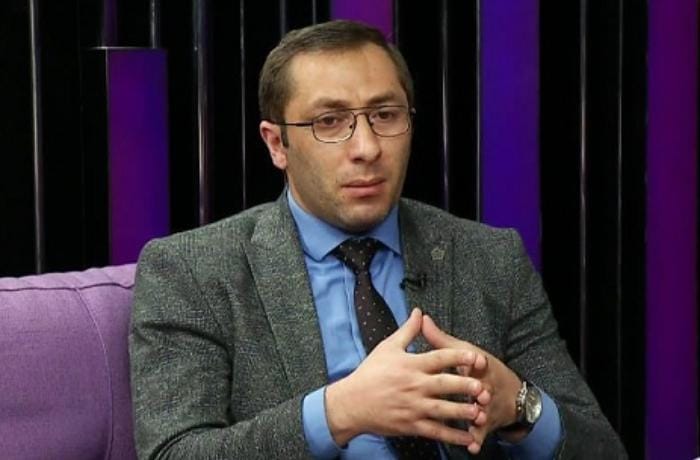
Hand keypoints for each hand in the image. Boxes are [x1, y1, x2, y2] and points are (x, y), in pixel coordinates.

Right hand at [325, 308, 489, 447]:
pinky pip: (435, 431)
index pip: (439, 358)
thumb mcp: (388, 347)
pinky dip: (453, 437)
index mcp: (411, 365)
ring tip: (481, 413)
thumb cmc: (370, 373)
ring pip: (443, 410)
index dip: (459, 357)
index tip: (476, 357)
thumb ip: (408, 330)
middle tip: (484, 387)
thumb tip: (419, 311)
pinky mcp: (411, 425)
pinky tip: (468, 439)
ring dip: (463, 412)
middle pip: (445, 385)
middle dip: (466, 386)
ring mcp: (413, 407)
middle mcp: (414, 385)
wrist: (352, 402)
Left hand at [421, 314, 524, 453]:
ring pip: (482, 411)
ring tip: (475, 420)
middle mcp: (484, 386)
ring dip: (479, 415)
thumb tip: (421, 318)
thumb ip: (440, 338)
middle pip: (483, 388)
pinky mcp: (485, 423)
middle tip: (479, 396)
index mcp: (478, 367)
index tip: (477, 361)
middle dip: (480, 391)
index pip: (478, 362)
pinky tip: (471, 447)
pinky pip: (480, 432)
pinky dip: (477, 439)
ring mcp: (486, 406)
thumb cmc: (480, 369)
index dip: (477, 361)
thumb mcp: (463, 351)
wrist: (508, 393)